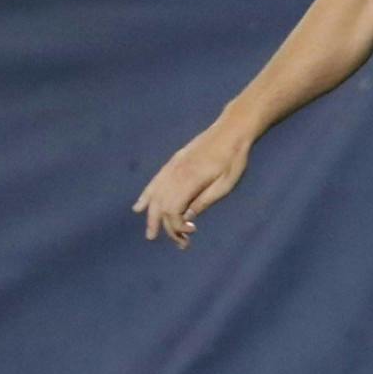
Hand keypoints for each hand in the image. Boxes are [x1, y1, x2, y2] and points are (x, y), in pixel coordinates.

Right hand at [133, 122, 251, 247]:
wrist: (231, 130)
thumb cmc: (233, 159)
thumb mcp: (225, 184)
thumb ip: (205, 201)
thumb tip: (187, 218)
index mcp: (190, 179)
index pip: (173, 209)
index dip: (177, 225)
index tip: (192, 232)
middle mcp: (176, 173)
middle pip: (162, 205)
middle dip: (166, 226)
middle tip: (177, 243)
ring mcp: (173, 166)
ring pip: (155, 195)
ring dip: (152, 215)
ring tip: (151, 233)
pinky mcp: (174, 162)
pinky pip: (155, 182)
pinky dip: (146, 196)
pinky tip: (139, 207)